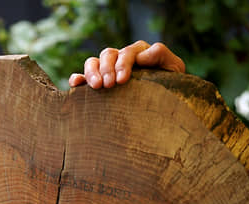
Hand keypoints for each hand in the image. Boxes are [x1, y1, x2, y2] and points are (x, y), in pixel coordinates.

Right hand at [68, 40, 184, 88]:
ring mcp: (107, 70)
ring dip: (92, 72)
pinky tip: (76, 84)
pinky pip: (82, 77)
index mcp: (138, 53)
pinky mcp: (98, 83)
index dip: (123, 64)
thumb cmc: (171, 87)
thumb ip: (161, 57)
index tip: (122, 80)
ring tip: (96, 86)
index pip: (127, 52)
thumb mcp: (173, 70)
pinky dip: (78, 78)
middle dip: (107, 68)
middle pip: (108, 54)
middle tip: (109, 85)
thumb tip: (144, 54)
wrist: (165, 105)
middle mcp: (120, 59)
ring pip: (93, 62)